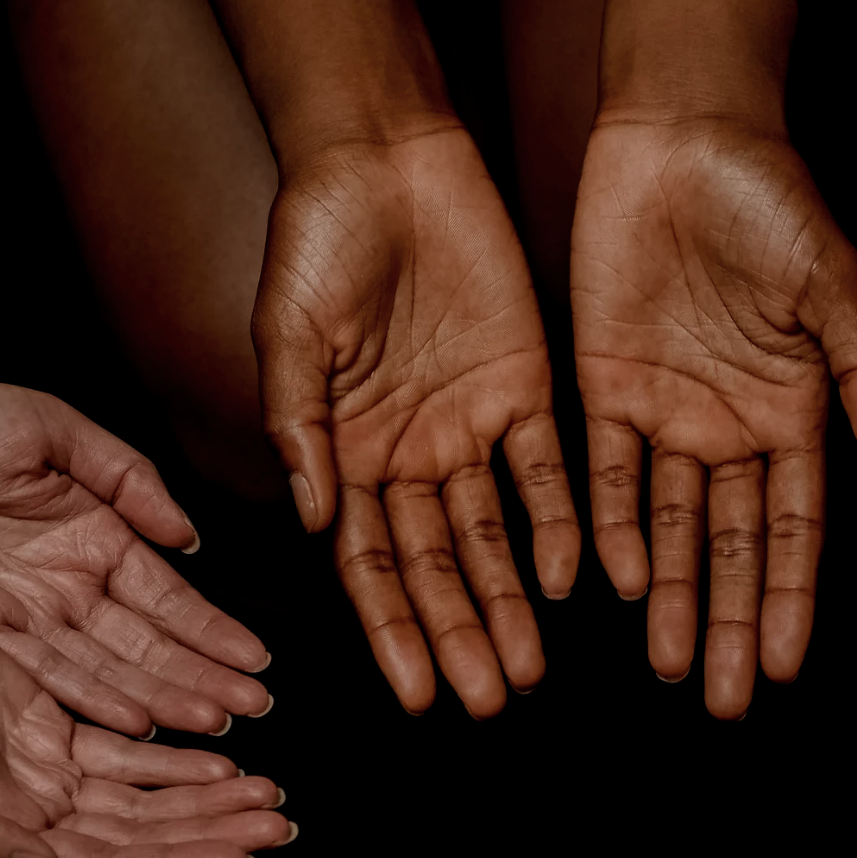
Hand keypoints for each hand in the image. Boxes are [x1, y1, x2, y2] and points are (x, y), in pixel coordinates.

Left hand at [0, 380, 270, 737]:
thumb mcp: (53, 427)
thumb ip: (128, 476)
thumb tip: (187, 535)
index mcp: (94, 536)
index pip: (166, 595)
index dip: (212, 629)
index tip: (256, 660)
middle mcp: (67, 587)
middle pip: (148, 644)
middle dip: (204, 676)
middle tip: (255, 707)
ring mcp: (27, 619)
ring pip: (108, 670)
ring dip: (164, 698)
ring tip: (216, 724)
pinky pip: (47, 678)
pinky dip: (94, 701)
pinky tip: (138, 722)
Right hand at [0, 577, 290, 857]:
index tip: (235, 857)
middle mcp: (24, 812)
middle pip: (136, 838)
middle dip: (208, 833)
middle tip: (277, 825)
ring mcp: (38, 771)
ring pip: (140, 800)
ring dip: (204, 801)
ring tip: (265, 797)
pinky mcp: (47, 727)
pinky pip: (126, 756)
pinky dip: (175, 762)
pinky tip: (220, 761)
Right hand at [255, 128, 579, 716]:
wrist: (384, 158)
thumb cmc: (317, 239)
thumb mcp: (288, 334)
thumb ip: (300, 426)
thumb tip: (311, 518)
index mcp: (345, 453)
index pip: (369, 564)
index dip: (392, 630)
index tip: (414, 695)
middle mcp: (409, 454)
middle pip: (437, 566)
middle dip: (459, 635)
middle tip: (488, 699)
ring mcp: (467, 425)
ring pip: (493, 536)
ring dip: (510, 602)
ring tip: (529, 669)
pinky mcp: (524, 386)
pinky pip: (545, 469)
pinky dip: (556, 524)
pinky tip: (569, 580)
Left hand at [571, 118, 856, 717]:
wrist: (683, 134)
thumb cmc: (771, 198)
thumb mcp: (832, 281)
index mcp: (794, 410)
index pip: (793, 525)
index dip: (788, 595)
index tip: (786, 665)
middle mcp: (731, 426)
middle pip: (728, 545)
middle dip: (727, 622)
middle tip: (723, 701)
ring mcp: (666, 410)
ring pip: (664, 526)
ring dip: (666, 596)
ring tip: (666, 666)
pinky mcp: (602, 385)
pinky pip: (602, 472)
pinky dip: (603, 525)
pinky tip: (609, 582)